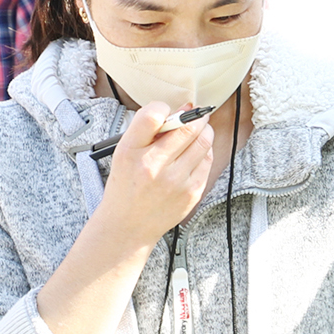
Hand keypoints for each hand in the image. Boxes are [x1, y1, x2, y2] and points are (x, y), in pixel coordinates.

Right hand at [96, 101, 214, 247]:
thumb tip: (184, 108)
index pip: (152, 116)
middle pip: (188, 128)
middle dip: (197, 117)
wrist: (128, 225)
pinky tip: (197, 151)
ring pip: (203, 142)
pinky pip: (208, 161)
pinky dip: (205, 151)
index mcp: (130, 152)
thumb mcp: (125, 153)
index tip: (171, 110)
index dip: (165, 107)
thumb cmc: (127, 185)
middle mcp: (152, 166)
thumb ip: (149, 130)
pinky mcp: (191, 192)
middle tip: (198, 114)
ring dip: (205, 131)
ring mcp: (175, 181)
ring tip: (200, 130)